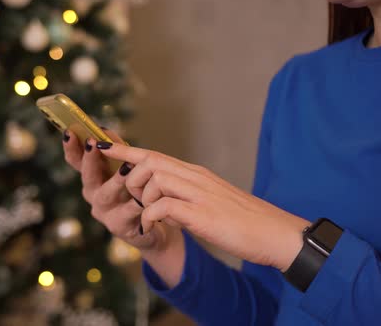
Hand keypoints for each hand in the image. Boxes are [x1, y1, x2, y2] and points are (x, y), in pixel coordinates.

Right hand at [61, 129, 180, 252]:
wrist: (154, 222)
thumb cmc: (138, 189)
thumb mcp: (126, 166)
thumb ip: (116, 149)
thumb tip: (103, 130)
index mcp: (93, 176)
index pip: (76, 160)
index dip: (71, 147)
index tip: (69, 132)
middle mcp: (93, 194)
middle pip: (87, 177)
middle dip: (90, 160)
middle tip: (93, 144)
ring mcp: (103, 211)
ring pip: (105, 195)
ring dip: (115, 181)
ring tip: (126, 169)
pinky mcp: (117, 226)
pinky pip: (126, 212)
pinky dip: (135, 203)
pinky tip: (143, 197)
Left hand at [96, 141, 310, 271]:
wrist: (276, 234)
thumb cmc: (244, 221)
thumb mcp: (210, 202)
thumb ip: (186, 196)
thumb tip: (162, 202)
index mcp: (196, 174)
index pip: (155, 155)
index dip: (127, 151)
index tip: (104, 147)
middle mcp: (196, 178)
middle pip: (150, 160)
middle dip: (130, 175)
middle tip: (131, 196)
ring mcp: (200, 194)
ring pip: (154, 179)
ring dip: (143, 199)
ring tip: (151, 216)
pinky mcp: (202, 214)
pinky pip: (163, 207)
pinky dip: (151, 216)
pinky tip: (156, 227)